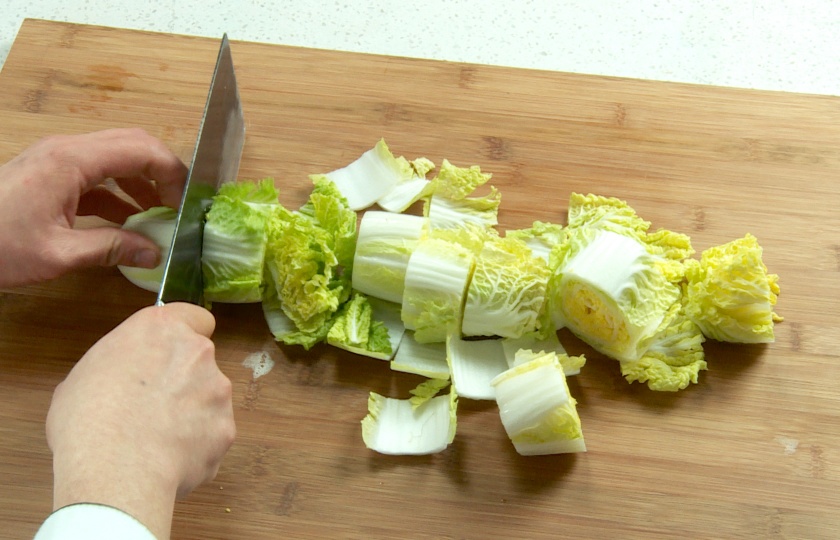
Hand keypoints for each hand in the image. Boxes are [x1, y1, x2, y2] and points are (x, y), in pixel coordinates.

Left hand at [0, 128, 186, 287]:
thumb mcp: (59, 254)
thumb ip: (112, 249)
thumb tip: (154, 253)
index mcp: (72, 161)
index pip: (141, 149)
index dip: (172, 174)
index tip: (186, 204)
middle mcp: (67, 151)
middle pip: (133, 144)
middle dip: (163, 172)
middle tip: (180, 205)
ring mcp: (58, 160)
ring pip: (117, 156)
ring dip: (143, 182)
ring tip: (161, 215)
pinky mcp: (51, 175)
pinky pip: (98, 174)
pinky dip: (121, 193)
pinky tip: (132, 221)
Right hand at [45, 303, 235, 539]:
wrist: (114, 470)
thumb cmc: (86, 419)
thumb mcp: (83, 376)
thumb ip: (120, 367)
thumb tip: (123, 384)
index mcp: (161, 329)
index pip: (195, 317)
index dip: (185, 336)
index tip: (169, 355)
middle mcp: (197, 352)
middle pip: (200, 362)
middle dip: (184, 381)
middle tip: (153, 407)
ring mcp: (218, 391)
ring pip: (210, 399)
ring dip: (192, 414)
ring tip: (157, 441)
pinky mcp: (227, 428)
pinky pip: (212, 434)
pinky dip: (196, 446)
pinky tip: (168, 461)